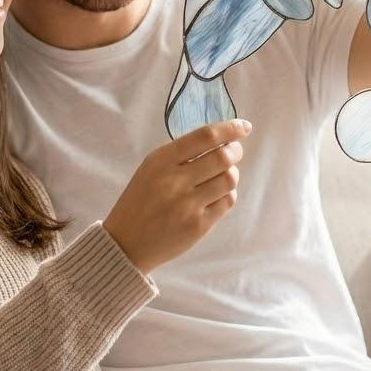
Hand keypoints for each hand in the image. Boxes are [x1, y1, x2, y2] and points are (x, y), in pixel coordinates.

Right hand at [103, 119, 250, 273]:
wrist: (126, 243)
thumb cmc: (140, 201)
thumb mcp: (150, 169)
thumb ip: (180, 155)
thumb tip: (221, 141)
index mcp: (161, 161)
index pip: (204, 137)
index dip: (230, 129)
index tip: (244, 127)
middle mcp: (174, 181)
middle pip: (222, 157)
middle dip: (235, 151)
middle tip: (234, 152)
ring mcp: (187, 205)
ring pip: (229, 179)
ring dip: (232, 173)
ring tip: (224, 174)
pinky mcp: (198, 226)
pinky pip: (227, 202)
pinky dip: (228, 194)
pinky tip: (218, 194)